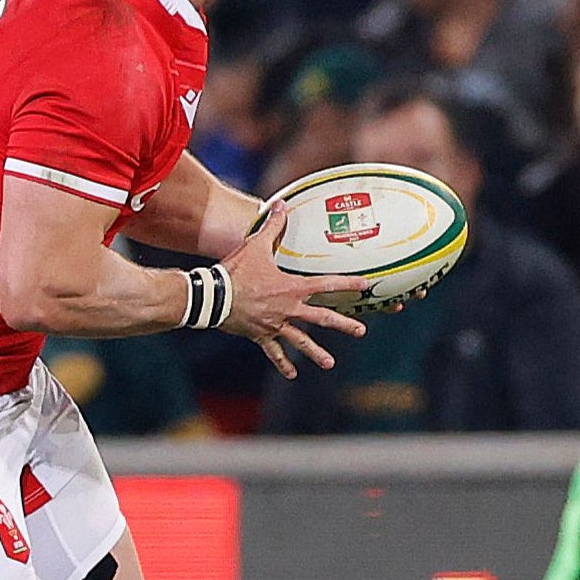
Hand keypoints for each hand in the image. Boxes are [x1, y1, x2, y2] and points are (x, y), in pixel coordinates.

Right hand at [222, 200, 369, 378]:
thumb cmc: (235, 271)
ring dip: (316, 352)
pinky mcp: (260, 335)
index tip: (367, 286)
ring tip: (330, 363)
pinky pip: (274, 352)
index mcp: (292, 288)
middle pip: (322, 318)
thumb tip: (281, 204)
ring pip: (301, 340)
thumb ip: (271, 226)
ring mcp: (275, 325)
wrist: (212, 297)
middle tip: (362, 330)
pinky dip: (282, 363)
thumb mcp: (254, 246)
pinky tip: (293, 375)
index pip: (327, 284)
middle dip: (344, 324)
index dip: (349, 283)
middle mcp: (288, 309)